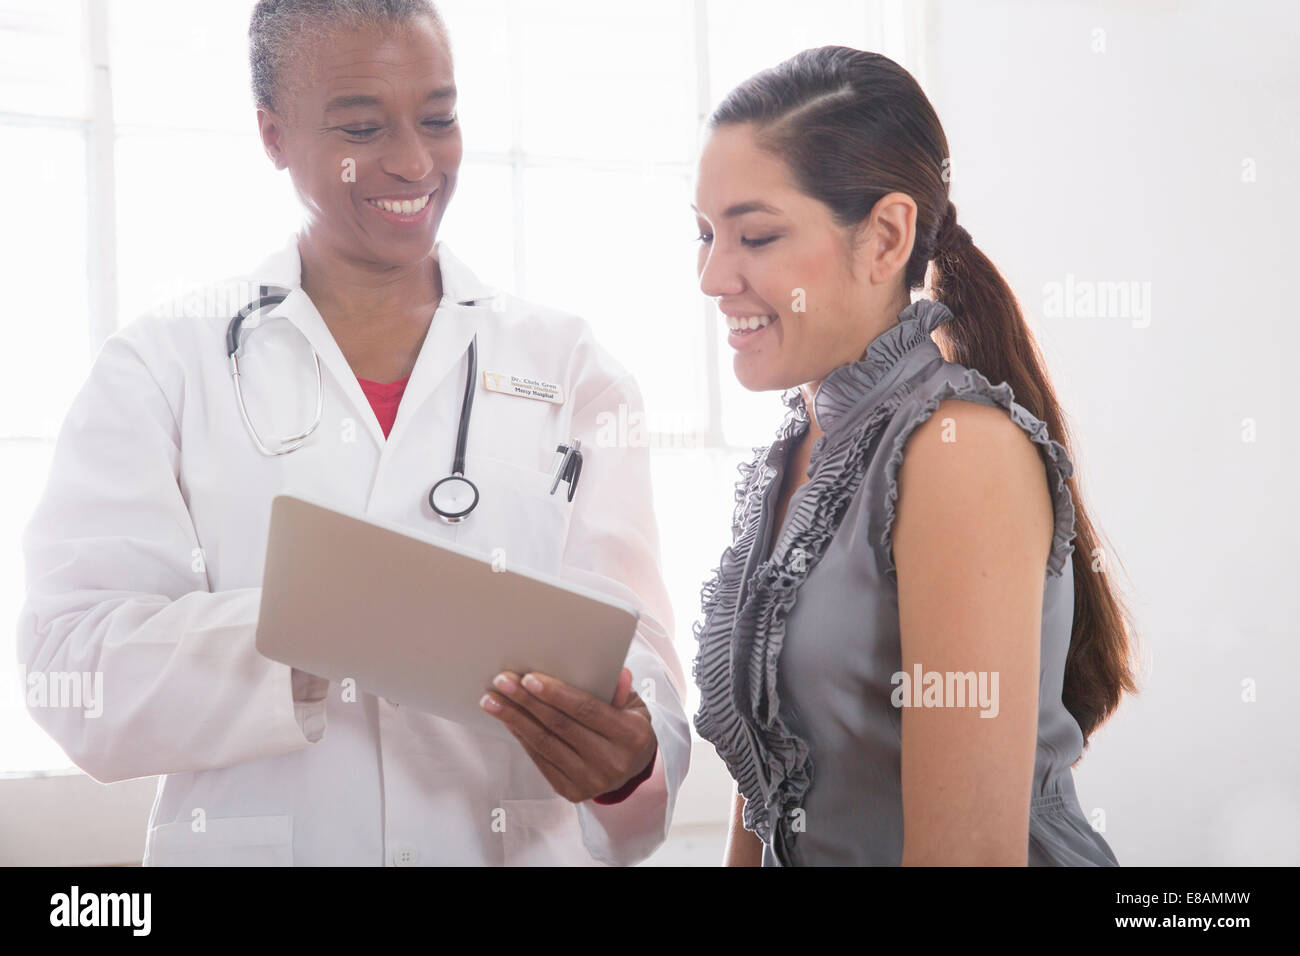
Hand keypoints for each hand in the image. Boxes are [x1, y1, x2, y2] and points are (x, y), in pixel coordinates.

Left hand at [479, 667, 655, 802]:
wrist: (631, 771)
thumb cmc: (627, 728)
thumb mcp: (634, 706)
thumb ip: (621, 690)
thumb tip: (616, 673)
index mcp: (631, 736)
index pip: (587, 710)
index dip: (557, 694)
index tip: (529, 678)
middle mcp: (612, 762)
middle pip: (560, 726)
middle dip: (526, 701)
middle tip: (501, 681)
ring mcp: (591, 781)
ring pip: (545, 744)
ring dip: (514, 719)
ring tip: (492, 700)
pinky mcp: (572, 791)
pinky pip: (540, 760)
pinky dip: (522, 737)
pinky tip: (508, 720)